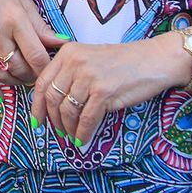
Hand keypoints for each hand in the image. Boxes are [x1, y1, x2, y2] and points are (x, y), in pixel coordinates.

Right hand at [0, 0, 63, 91]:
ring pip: (1, 73)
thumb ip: (41, 27)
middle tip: (39, 74)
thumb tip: (62, 44)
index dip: (47, 68)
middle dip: (32, 76)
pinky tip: (1, 92)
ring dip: (15, 82)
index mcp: (15, 19)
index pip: (36, 55)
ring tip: (23, 79)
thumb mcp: (24, 2)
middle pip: (19, 67)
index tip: (53, 70)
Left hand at [33, 35, 189, 144]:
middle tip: (59, 132)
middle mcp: (74, 62)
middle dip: (53, 120)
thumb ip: (71, 74)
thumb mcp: (90, 59)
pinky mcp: (104, 91)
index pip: (42, 82)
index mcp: (67, 53)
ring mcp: (89, 76)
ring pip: (68, 111)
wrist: (154, 60)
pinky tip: (83, 140)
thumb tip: (54, 103)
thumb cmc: (123, 63)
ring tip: (73, 137)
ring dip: (68, 129)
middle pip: (52, 98)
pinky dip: (83, 133)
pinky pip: (86, 119)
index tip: (37, 121)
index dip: (37, 105)